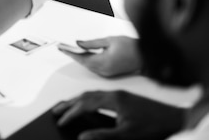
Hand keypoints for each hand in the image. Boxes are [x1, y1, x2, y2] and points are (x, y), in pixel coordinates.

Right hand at [52, 90, 184, 139]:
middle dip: (69, 103)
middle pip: (85, 95)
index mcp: (113, 100)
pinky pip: (100, 94)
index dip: (71, 113)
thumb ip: (103, 136)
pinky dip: (88, 99)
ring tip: (67, 107)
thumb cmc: (153, 126)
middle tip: (56, 110)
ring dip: (78, 100)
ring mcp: (119, 94)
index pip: (85, 104)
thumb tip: (83, 137)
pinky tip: (88, 105)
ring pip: (92, 93)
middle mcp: (114, 94)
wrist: (174, 118)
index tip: (61, 119)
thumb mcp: (126, 135)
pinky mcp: (124, 97)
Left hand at [58, 36, 141, 77]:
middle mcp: (104, 70)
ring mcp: (107, 73)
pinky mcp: (109, 73)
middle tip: (63, 47)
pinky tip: (84, 54)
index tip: (61, 48)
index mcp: (104, 62)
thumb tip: (79, 43)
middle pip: (84, 63)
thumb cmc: (131, 46)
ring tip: (71, 49)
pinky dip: (88, 61)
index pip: (82, 58)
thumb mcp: (109, 40)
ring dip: (80, 58)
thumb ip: (92, 43)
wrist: (145, 56)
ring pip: (88, 66)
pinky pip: (95, 67)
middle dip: (73, 54)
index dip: (70, 53)